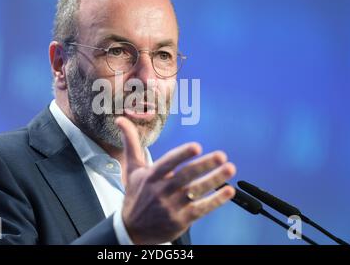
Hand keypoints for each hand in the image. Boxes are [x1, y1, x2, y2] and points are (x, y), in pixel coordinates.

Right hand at [115, 116, 236, 244]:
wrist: (132, 230)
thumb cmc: (135, 196)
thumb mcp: (131, 170)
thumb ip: (131, 144)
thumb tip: (120, 120)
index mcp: (151, 176)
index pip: (168, 163)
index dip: (182, 155)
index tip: (196, 146)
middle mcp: (161, 190)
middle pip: (185, 176)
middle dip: (204, 165)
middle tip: (221, 155)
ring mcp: (171, 206)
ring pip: (196, 191)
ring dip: (214, 180)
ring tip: (230, 169)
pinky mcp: (180, 220)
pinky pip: (201, 209)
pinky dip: (216, 201)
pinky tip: (228, 191)